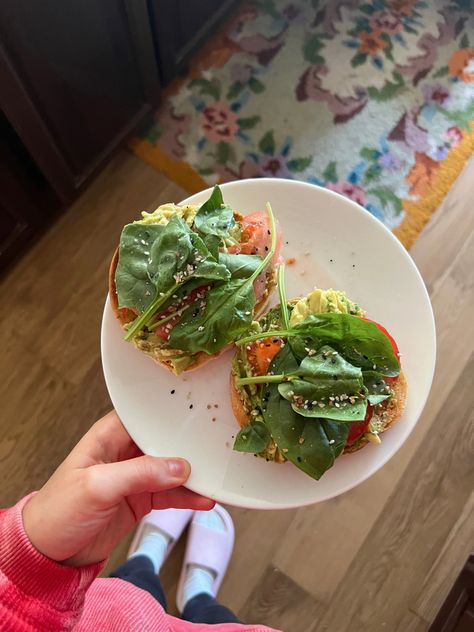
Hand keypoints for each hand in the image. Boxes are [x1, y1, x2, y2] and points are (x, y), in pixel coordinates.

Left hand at [22, 410, 213, 566]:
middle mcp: (126, 450)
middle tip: (217, 450)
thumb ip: (139, 474)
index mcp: (111, 434)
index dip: (174, 415)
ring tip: (217, 480)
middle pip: (166, 441)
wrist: (49, 554)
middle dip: (190, 447)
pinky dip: (188, 497)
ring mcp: (135, 475)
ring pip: (173, 469)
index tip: (201, 417)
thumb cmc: (58, 511)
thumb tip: (179, 467)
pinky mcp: (141, 498)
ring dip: (194, 476)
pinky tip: (204, 500)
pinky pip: (171, 494)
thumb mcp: (97, 487)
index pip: (148, 416)